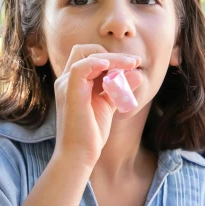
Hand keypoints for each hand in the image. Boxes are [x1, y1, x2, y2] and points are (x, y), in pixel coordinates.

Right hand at [53, 44, 141, 169]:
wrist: (79, 156)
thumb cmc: (91, 133)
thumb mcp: (110, 105)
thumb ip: (120, 88)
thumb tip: (138, 73)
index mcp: (74, 82)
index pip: (88, 56)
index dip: (110, 56)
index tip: (132, 64)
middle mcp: (66, 80)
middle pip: (84, 50)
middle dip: (110, 53)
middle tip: (132, 62)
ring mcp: (66, 84)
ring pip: (86, 54)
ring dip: (112, 58)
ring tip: (131, 65)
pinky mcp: (70, 92)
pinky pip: (81, 67)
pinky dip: (98, 63)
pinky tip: (114, 68)